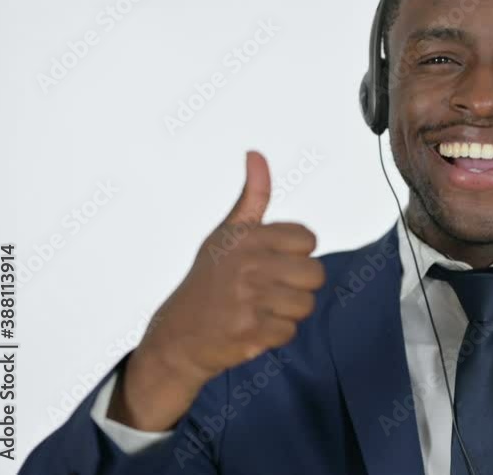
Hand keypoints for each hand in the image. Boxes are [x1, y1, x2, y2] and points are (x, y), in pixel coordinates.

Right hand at [108, 151, 324, 430]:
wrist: (177, 336)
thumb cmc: (208, 282)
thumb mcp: (226, 234)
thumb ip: (252, 197)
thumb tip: (256, 154)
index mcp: (246, 237)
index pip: (308, 240)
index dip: (295, 255)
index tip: (271, 262)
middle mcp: (247, 264)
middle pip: (314, 274)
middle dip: (296, 287)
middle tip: (268, 290)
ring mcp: (248, 298)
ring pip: (305, 304)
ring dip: (287, 312)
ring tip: (259, 309)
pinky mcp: (250, 330)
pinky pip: (290, 330)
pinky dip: (275, 334)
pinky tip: (252, 328)